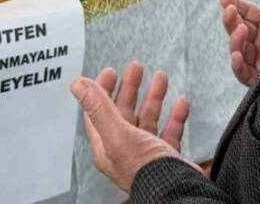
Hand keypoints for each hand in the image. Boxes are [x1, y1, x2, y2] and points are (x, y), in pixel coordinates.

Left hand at [71, 61, 194, 191]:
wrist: (177, 191)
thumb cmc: (146, 169)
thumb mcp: (119, 134)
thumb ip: (99, 108)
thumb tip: (78, 85)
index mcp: (108, 146)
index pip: (99, 112)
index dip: (102, 90)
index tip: (111, 71)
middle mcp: (125, 149)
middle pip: (124, 112)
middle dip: (130, 88)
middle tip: (136, 67)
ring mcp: (147, 153)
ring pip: (148, 119)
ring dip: (154, 97)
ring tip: (161, 77)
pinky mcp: (167, 156)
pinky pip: (170, 132)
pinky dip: (175, 116)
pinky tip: (181, 103)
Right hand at [220, 0, 259, 85]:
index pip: (247, 12)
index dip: (234, 4)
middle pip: (237, 29)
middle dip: (230, 19)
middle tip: (229, 10)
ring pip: (237, 49)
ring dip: (234, 39)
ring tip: (240, 30)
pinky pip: (243, 74)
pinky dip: (237, 65)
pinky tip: (236, 55)